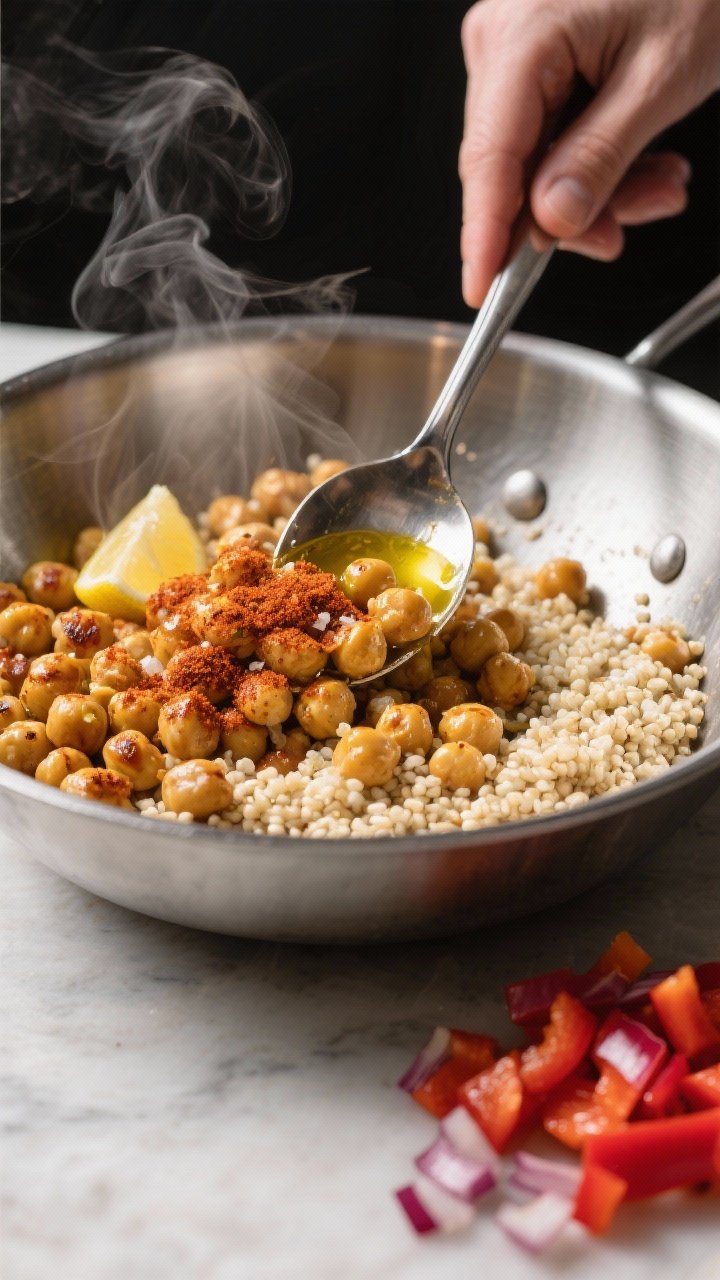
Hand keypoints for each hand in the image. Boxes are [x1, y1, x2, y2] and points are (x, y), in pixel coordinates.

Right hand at [460, 0, 719, 305]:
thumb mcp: (661, 79)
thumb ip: (601, 158)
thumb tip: (552, 222)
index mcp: (523, 35)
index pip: (488, 160)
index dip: (486, 235)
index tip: (482, 288)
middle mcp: (503, 40)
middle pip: (511, 170)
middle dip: (571, 212)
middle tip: (631, 226)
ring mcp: (514, 50)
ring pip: (535, 163)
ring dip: (597, 189)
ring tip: (660, 183)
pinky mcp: (535, 60)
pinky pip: (551, 136)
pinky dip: (597, 160)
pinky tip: (643, 161)